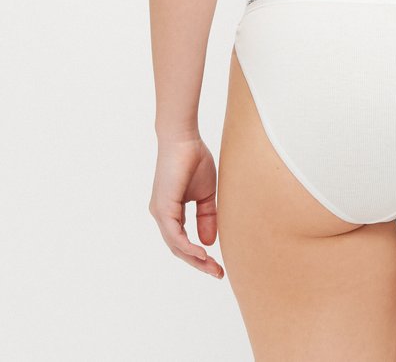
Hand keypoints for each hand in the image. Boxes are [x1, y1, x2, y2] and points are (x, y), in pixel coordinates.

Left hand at [149, 136, 224, 278]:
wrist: (184, 139)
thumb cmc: (193, 160)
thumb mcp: (206, 194)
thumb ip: (207, 217)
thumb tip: (209, 242)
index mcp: (171, 212)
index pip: (183, 241)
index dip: (199, 255)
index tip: (217, 265)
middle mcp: (162, 215)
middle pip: (179, 248)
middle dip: (199, 263)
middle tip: (217, 273)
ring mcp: (160, 213)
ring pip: (176, 245)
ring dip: (195, 259)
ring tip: (212, 268)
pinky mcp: (163, 208)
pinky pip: (174, 235)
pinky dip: (188, 247)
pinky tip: (202, 253)